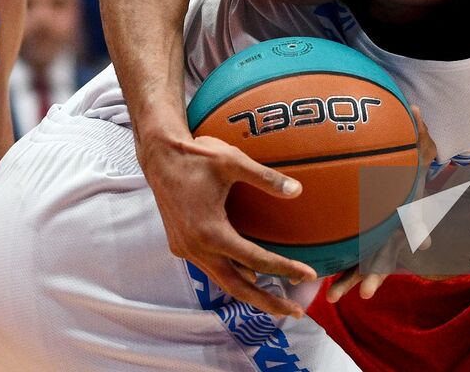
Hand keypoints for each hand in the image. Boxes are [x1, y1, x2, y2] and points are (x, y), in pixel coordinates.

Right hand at [141, 131, 315, 318]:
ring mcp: (186, 249)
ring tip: (276, 299)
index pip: (256, 259)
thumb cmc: (196, 156)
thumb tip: (298, 190)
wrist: (159, 157)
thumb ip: (266, 178)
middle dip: (267, 302)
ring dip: (248, 290)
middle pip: (237, 286)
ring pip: (221, 280)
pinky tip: (248, 273)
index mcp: (211, 231)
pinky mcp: (180, 245)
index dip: (285, 268)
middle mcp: (196, 247)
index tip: (309, 275)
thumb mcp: (233, 162)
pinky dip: (230, 275)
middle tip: (295, 312)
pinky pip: (209, 267)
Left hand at [325, 105, 437, 302]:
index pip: (412, 224)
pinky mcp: (357, 240)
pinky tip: (310, 280)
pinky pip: (344, 256)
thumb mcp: (413, 149)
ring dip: (348, 281)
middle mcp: (389, 231)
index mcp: (403, 212)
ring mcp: (374, 239)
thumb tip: (412, 108)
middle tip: (367, 293)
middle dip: (375, 273)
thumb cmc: (404, 166)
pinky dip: (332, 267)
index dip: (415, 234)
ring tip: (330, 298)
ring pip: (361, 264)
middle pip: (384, 254)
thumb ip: (415, 130)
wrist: (403, 180)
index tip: (419, 246)